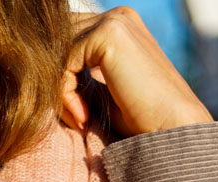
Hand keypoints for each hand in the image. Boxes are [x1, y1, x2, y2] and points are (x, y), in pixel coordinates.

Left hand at [61, 6, 212, 137]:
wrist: (170, 127)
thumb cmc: (140, 118)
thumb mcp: (103, 91)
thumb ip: (80, 75)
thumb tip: (46, 74)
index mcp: (118, 26)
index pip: (68, 39)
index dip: (61, 76)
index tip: (75, 113)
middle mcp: (117, 17)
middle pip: (60, 40)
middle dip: (56, 80)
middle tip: (72, 115)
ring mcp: (114, 22)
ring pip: (59, 50)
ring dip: (60, 90)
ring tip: (79, 117)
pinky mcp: (109, 34)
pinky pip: (65, 61)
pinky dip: (65, 93)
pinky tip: (83, 115)